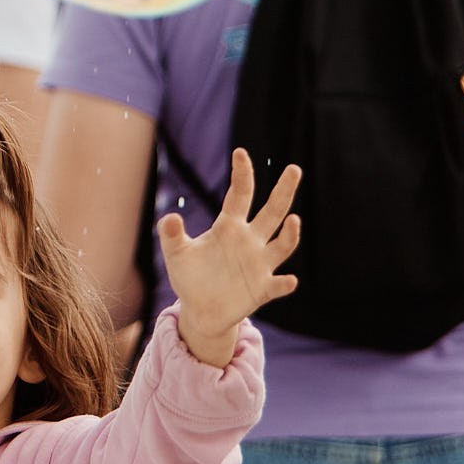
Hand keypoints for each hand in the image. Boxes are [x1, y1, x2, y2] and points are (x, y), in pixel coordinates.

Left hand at [158, 149, 301, 367]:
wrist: (201, 310)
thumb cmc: (189, 276)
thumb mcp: (176, 254)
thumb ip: (172, 235)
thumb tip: (169, 218)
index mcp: (229, 227)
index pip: (239, 196)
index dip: (241, 175)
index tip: (240, 153)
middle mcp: (249, 241)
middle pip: (271, 212)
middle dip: (283, 191)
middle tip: (294, 169)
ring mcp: (259, 264)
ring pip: (282, 245)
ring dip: (289, 234)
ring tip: (293, 219)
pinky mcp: (262, 289)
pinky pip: (278, 284)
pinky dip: (285, 283)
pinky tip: (289, 280)